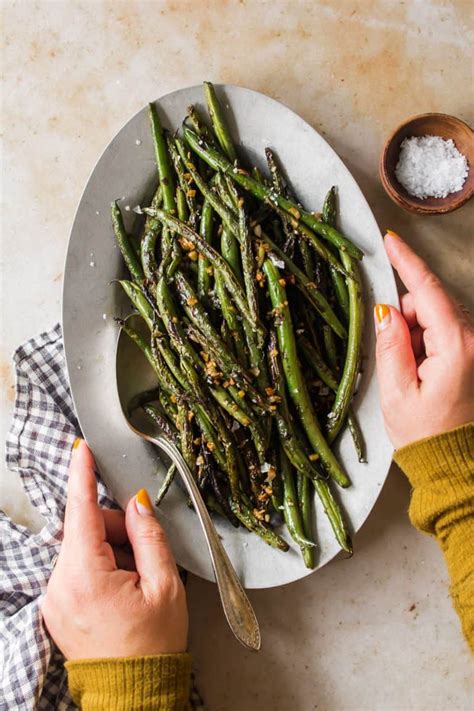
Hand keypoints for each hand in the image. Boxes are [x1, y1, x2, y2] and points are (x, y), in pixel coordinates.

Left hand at [41, 440, 187, 658]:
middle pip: (84, 529)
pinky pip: (78, 568)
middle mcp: (61, 586)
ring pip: (82, 548)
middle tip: (144, 550)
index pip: (80, 512)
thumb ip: (149, 536)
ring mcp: (56, 598)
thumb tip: (137, 503)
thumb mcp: (164, 585)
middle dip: (114, 527)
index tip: (81, 449)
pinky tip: (124, 585)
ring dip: (110, 548)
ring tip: (137, 577)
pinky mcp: (58, 606)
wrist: (134, 694)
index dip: (81, 475)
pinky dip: (101, 565)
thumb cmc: (152, 645)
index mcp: (85, 577)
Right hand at [374, 230, 473, 448]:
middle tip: (396, 351)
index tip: (391, 241)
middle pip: (433, 302)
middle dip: (407, 315)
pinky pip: (447, 332)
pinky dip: (429, 342)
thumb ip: (391, 344)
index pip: (429, 291)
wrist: (455, 465)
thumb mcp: (397, 392)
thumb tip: (386, 311)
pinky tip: (422, 370)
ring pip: (439, 316)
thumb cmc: (427, 435)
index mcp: (457, 347)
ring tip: (411, 370)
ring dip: (418, 331)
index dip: (407, 262)